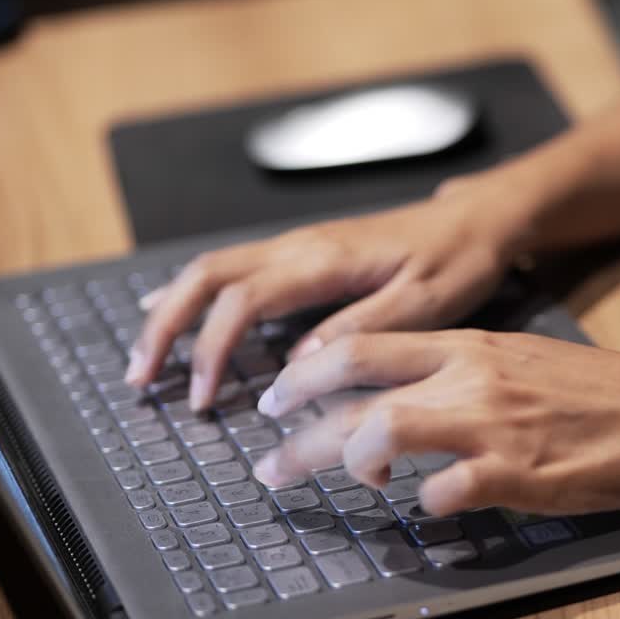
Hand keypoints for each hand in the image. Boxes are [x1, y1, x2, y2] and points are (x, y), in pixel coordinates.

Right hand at [124, 178, 530, 410]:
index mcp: (324, 260)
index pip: (241, 299)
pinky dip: (194, 291)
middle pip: (206, 276)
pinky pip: (233, 266)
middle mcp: (300, 245)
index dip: (212, 349)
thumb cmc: (458, 261)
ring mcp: (299, 245)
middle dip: (166, 325)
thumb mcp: (425, 302)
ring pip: (213, 267)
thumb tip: (299, 365)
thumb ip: (361, 330)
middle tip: (140, 378)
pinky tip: (172, 306)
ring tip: (144, 356)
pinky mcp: (306, 252)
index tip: (201, 398)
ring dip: (172, 310)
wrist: (479, 220)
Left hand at [250, 330, 619, 515]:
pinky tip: (428, 507)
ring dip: (341, 460)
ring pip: (383, 431)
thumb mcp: (524, 360)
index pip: (366, 346)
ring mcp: (491, 423)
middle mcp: (471, 376)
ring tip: (327, 482)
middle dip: (297, 425)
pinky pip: (446, 490)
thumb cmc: (600, 393)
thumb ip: (465, 371)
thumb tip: (407, 396)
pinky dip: (425, 502)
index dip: (308, 371)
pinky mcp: (517, 471)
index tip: (278, 396)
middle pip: (356, 390)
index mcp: (472, 345)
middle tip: (270, 459)